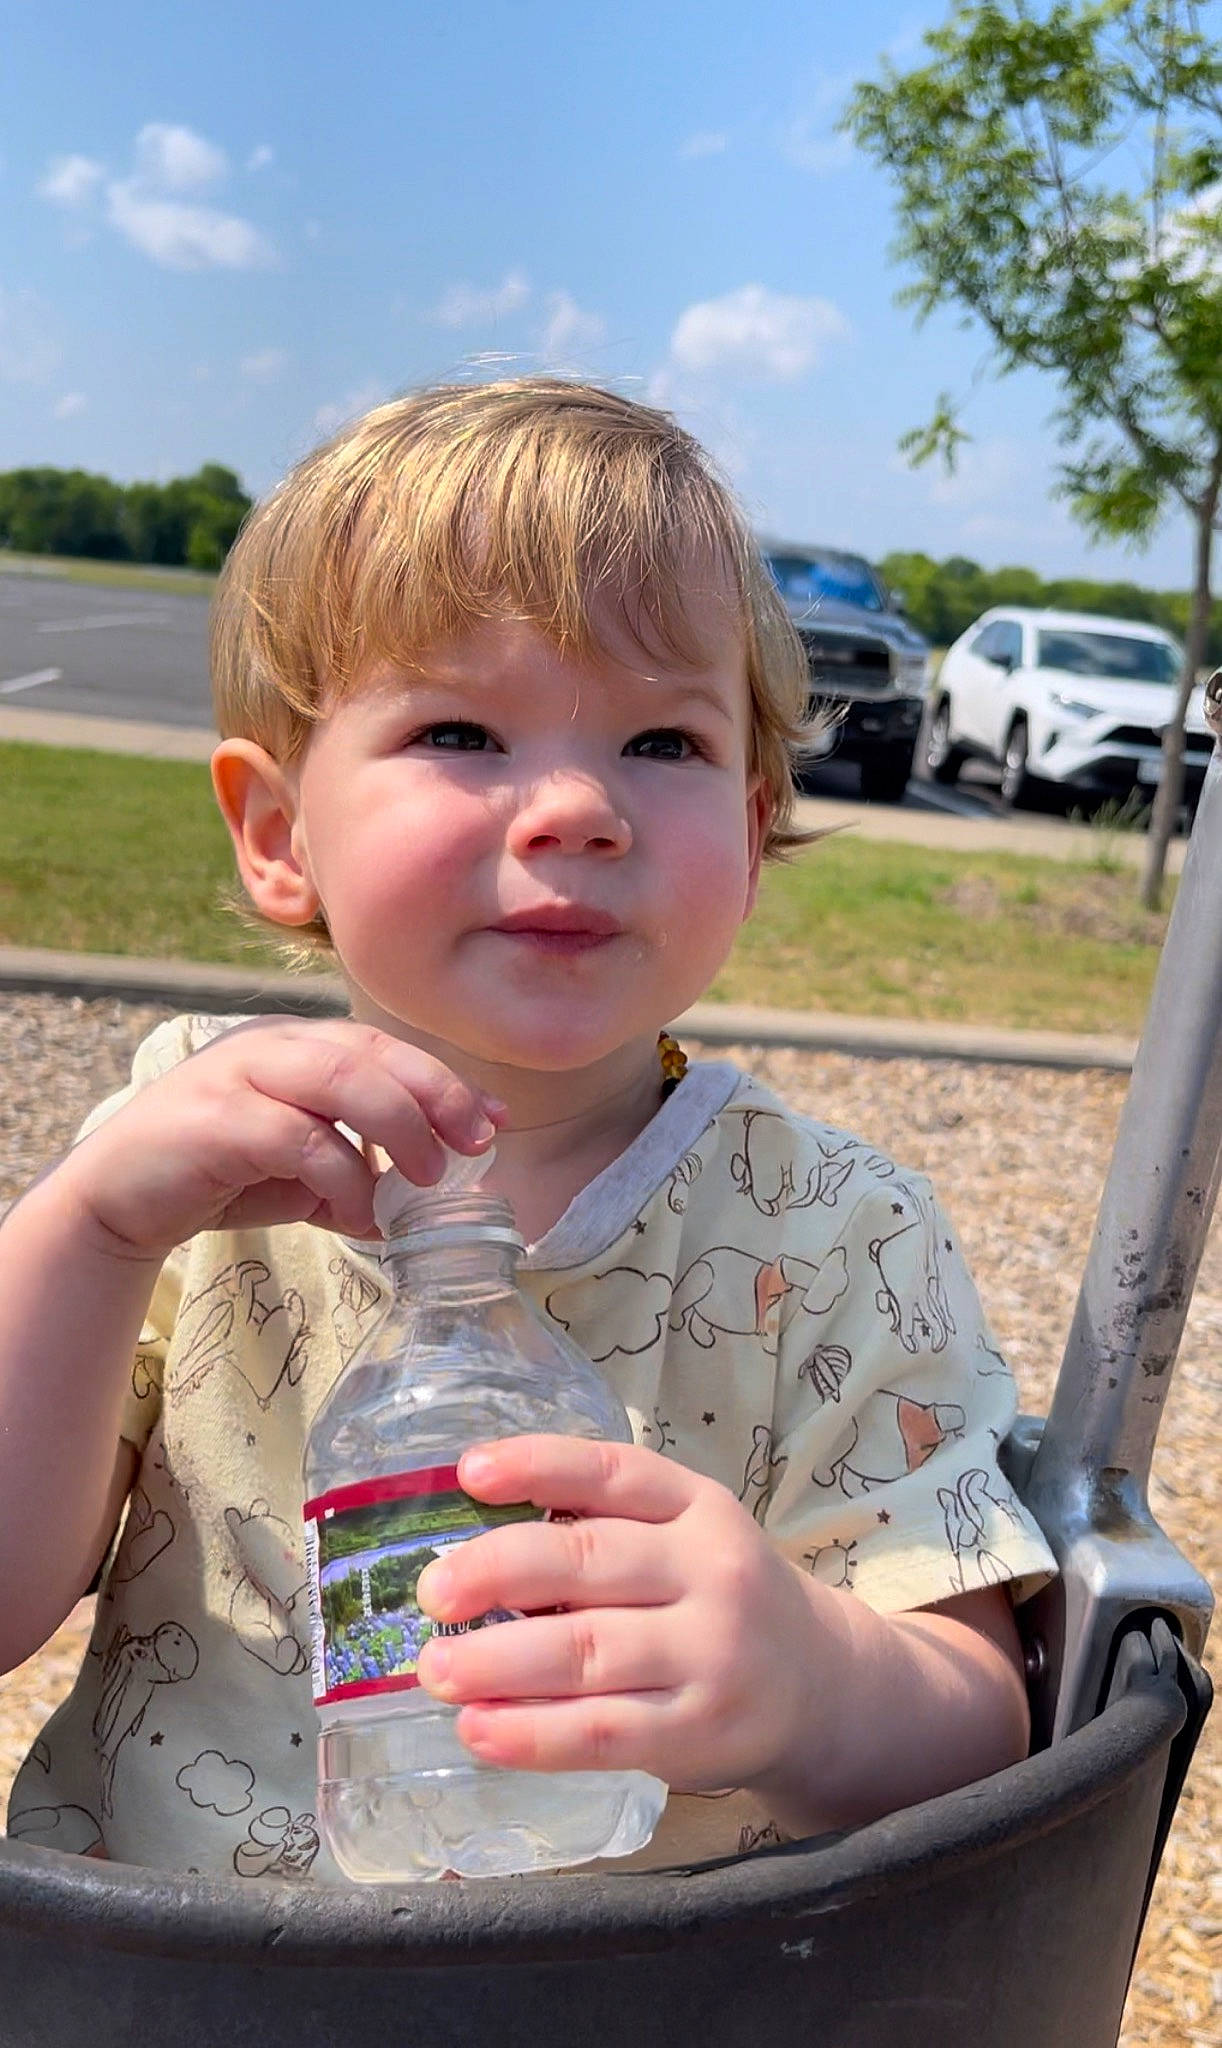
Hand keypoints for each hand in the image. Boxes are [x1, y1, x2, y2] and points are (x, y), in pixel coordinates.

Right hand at [57, 1016, 503, 1259]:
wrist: (119, 1199)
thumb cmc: (219, 1175)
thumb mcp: (304, 1169)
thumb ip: (361, 1167)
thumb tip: (431, 1193)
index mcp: (297, 1044)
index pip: (384, 1048)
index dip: (443, 1081)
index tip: (493, 1120)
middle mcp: (271, 1045)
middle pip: (370, 1051)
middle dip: (433, 1095)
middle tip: (475, 1144)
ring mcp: (239, 1074)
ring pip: (339, 1078)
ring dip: (397, 1126)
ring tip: (426, 1178)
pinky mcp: (214, 1119)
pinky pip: (297, 1137)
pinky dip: (342, 1176)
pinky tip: (361, 1215)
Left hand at [414, 1435, 824, 1794]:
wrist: (823, 1685)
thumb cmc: (719, 1599)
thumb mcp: (687, 1537)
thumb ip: (606, 1528)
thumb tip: (470, 1542)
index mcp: (697, 1506)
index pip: (612, 1472)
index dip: (537, 1466)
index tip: (468, 1473)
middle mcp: (709, 1571)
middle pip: (588, 1561)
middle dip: (497, 1572)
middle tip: (432, 1592)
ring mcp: (709, 1653)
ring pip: (587, 1652)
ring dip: (498, 1660)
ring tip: (436, 1668)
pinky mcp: (699, 1730)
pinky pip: (602, 1732)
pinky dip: (532, 1733)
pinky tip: (479, 1730)